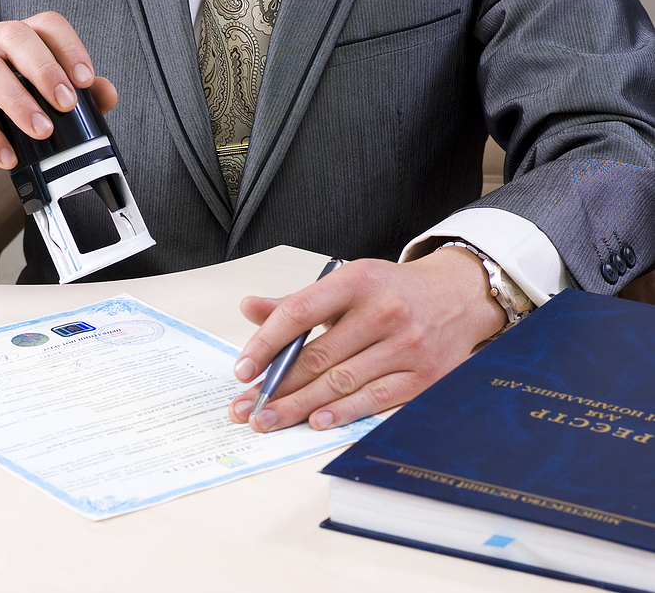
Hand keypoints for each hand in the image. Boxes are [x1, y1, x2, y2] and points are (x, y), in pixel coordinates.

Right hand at [0, 12, 118, 200]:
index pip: (43, 25)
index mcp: (9, 42)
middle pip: (14, 35)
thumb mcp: (39, 115)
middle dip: (46, 70)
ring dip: (20, 101)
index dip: (68, 47)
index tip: (85, 80)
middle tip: (66, 105)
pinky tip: (7, 156)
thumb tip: (107, 93)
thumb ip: (73, 102)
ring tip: (41, 132)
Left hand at [229, 247, 506, 431]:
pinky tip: (315, 421)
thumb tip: (250, 308)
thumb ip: (297, 302)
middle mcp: (384, 311)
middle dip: (276, 387)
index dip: (265, 344)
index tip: (242, 370)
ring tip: (268, 420)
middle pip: (318, 356)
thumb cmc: (392, 292)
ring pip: (341, 382)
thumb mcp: (347, 284)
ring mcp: (407, 345)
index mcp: (357, 280)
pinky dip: (342, 413)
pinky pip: (374, 399)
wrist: (459, 296)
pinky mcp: (423, 376)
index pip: (300, 313)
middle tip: (247, 408)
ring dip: (299, 406)